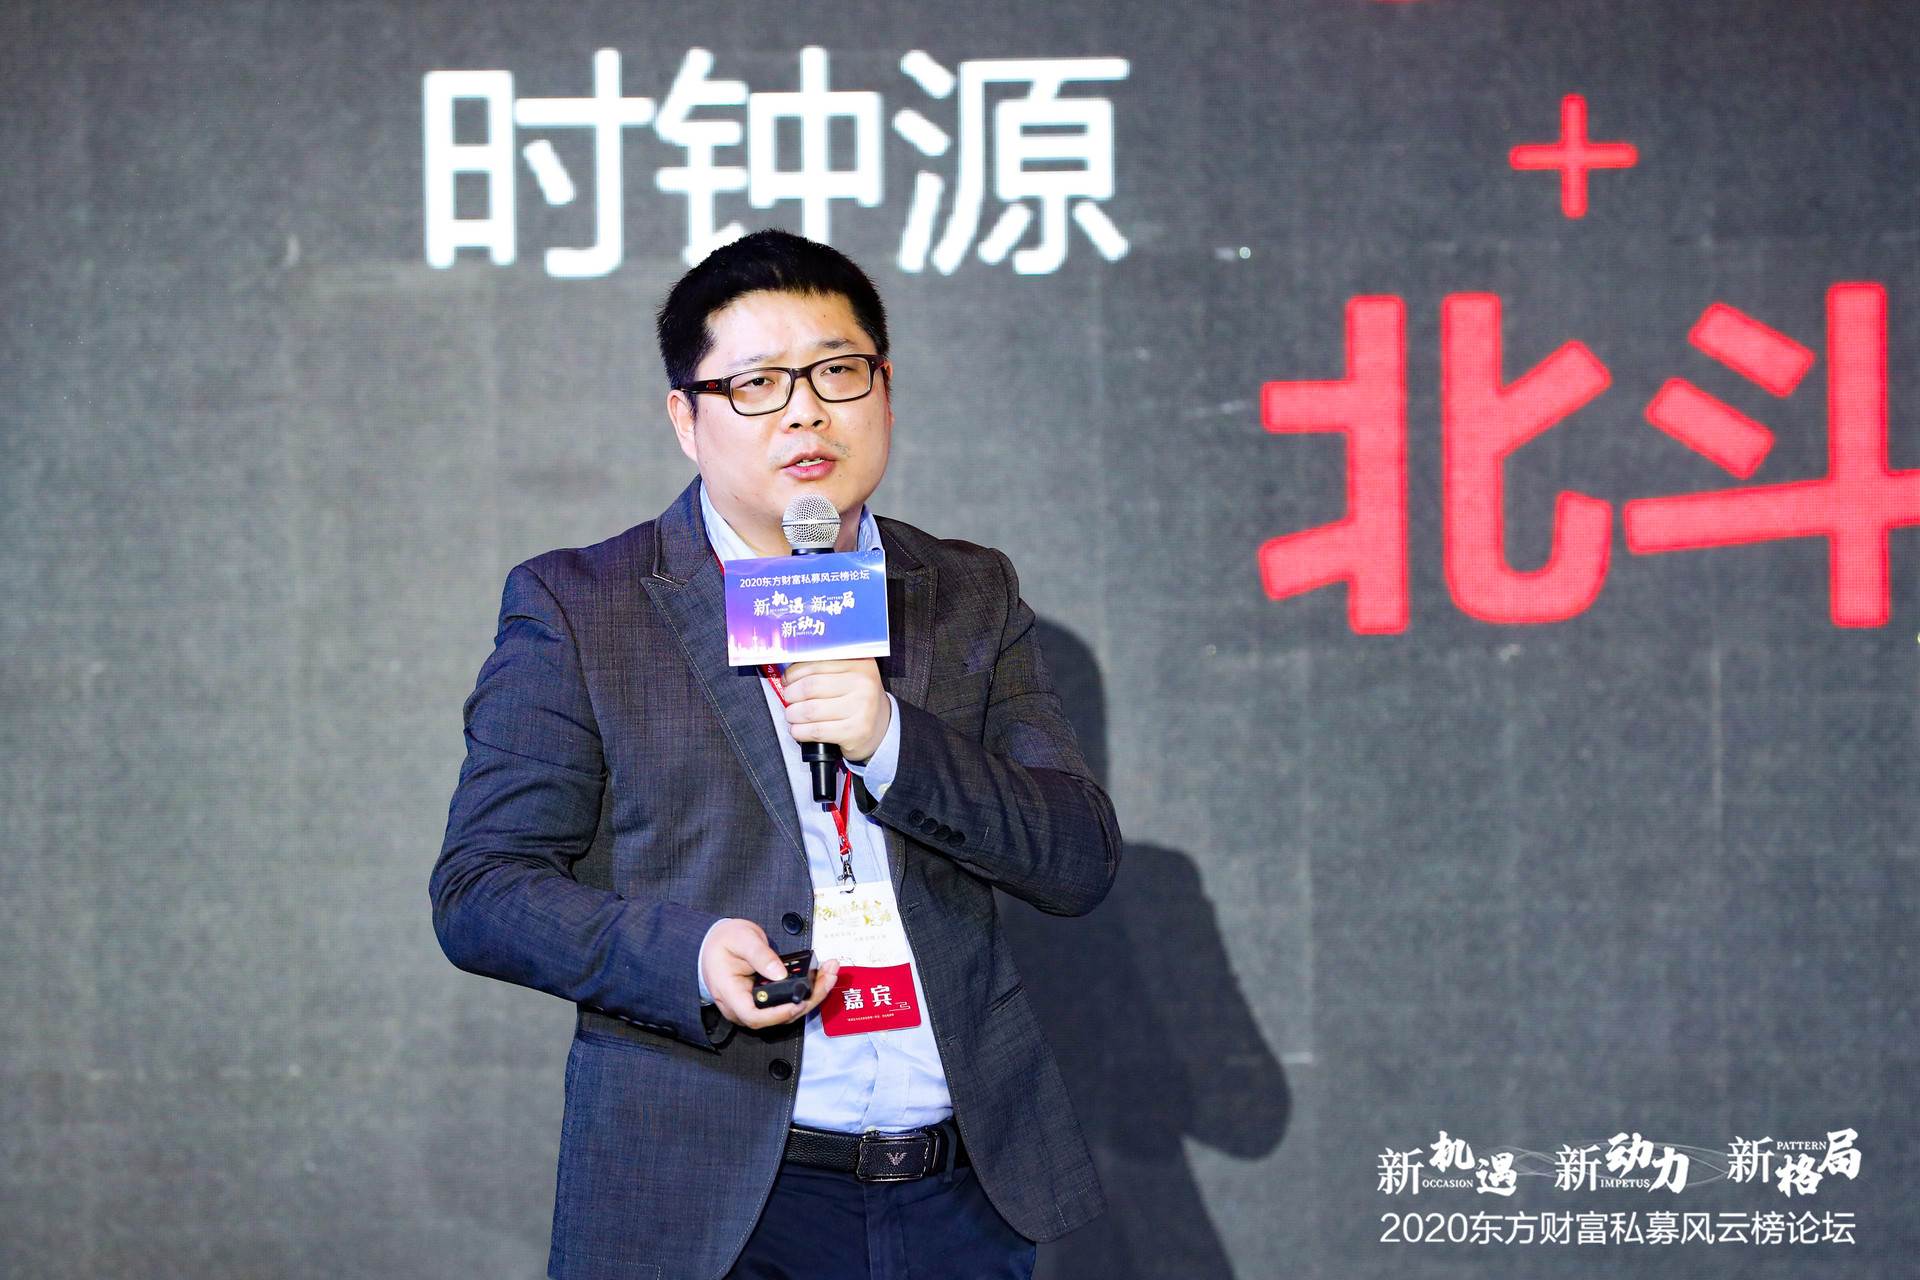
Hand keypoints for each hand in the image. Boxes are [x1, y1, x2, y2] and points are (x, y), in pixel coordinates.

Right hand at [699, 917, 840, 1030]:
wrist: (715, 943)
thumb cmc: (724, 941)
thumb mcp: (741, 939)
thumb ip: (760, 955)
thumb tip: (780, 973)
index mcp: (730, 993)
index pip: (753, 1016)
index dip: (777, 1014)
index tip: (798, 1002)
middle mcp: (741, 1006)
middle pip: (777, 1017)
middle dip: (808, 1000)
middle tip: (829, 977)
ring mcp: (754, 1005)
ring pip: (786, 1011)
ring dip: (813, 995)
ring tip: (831, 972)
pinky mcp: (766, 1000)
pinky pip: (787, 1001)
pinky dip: (807, 990)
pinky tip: (822, 974)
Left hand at [779, 658, 890, 761]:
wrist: (881, 727)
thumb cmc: (857, 699)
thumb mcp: (849, 676)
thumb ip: (824, 668)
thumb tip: (788, 672)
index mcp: (860, 663)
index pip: (816, 663)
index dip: (794, 672)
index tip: (787, 680)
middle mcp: (863, 683)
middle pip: (810, 686)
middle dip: (791, 695)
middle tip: (789, 699)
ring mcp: (862, 708)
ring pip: (810, 710)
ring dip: (793, 714)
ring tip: (792, 715)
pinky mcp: (855, 731)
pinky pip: (816, 731)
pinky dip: (800, 732)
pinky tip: (798, 730)